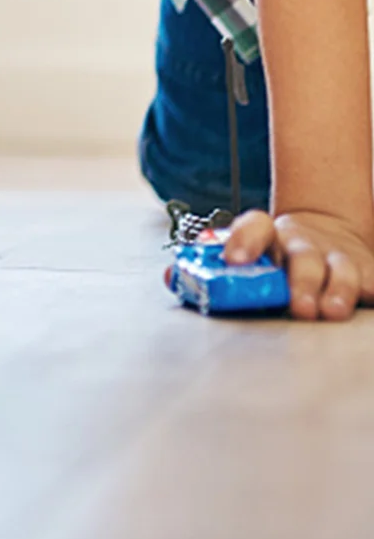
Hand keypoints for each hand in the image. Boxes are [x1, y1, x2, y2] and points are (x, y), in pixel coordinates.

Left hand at [225, 208, 373, 319]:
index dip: (243, 241)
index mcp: (270, 237)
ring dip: (338, 290)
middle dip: (302, 282)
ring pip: (342, 269)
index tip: (234, 260)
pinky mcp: (367, 273)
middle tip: (299, 306)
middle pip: (303, 256)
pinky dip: (370, 289)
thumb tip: (184, 279)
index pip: (255, 227)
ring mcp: (338, 257)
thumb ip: (221, 268)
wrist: (325, 232)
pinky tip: (367, 297)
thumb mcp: (251, 257)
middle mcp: (305, 244)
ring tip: (332, 311)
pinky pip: (372, 282)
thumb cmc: (280, 255)